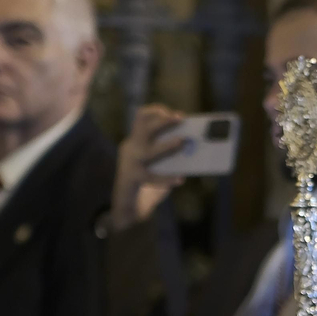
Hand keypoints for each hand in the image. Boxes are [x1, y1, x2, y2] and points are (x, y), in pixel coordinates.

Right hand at [111, 104, 188, 231]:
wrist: (126, 203)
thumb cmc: (146, 179)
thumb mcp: (155, 162)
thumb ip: (167, 154)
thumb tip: (191, 147)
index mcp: (135, 140)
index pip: (141, 117)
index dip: (156, 111)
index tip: (173, 112)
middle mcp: (130, 148)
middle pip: (144, 128)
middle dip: (163, 122)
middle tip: (181, 119)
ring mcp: (130, 163)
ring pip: (149, 152)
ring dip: (167, 146)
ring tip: (182, 142)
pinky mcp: (133, 179)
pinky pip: (151, 178)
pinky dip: (166, 179)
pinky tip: (180, 179)